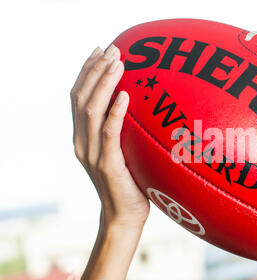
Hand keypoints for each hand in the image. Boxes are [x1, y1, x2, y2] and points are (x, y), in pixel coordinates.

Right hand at [70, 44, 149, 229]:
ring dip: (104, 82)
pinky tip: (125, 94)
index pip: (78, 96)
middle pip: (81, 96)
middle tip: (113, 49)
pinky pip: (109, 133)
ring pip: (91, 109)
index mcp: (82, 137)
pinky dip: (115, 112)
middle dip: (96, 69)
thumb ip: (122, 131)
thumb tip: (142, 105)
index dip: (87, 71)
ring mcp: (91, 153)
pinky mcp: (106, 164)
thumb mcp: (124, 152)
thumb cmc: (130, 183)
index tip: (101, 51)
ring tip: (119, 62)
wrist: (124, 217)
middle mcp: (82, 142)